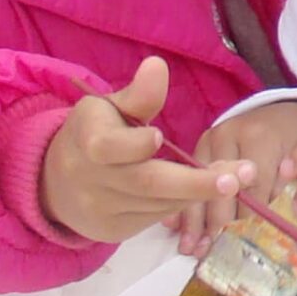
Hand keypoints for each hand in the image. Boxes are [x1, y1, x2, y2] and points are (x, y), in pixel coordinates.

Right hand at [43, 58, 252, 242]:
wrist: (56, 182)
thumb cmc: (96, 132)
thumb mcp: (109, 108)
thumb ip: (138, 95)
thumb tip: (157, 65)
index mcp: (86, 139)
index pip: (108, 147)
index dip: (135, 145)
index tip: (160, 137)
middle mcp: (90, 178)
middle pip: (146, 183)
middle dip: (196, 182)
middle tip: (238, 176)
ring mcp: (101, 208)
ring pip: (160, 203)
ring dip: (203, 192)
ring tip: (241, 177)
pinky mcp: (113, 229)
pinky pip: (156, 217)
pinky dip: (185, 204)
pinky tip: (210, 190)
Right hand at [178, 101, 296, 256]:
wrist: (285, 109)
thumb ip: (293, 182)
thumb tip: (279, 221)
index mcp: (260, 137)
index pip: (252, 186)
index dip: (247, 218)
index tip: (240, 244)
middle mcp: (230, 136)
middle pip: (219, 187)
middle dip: (215, 222)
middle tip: (208, 251)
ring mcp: (210, 138)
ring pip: (198, 184)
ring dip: (192, 218)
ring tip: (190, 248)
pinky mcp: (200, 143)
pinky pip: (187, 176)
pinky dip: (180, 201)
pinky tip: (172, 227)